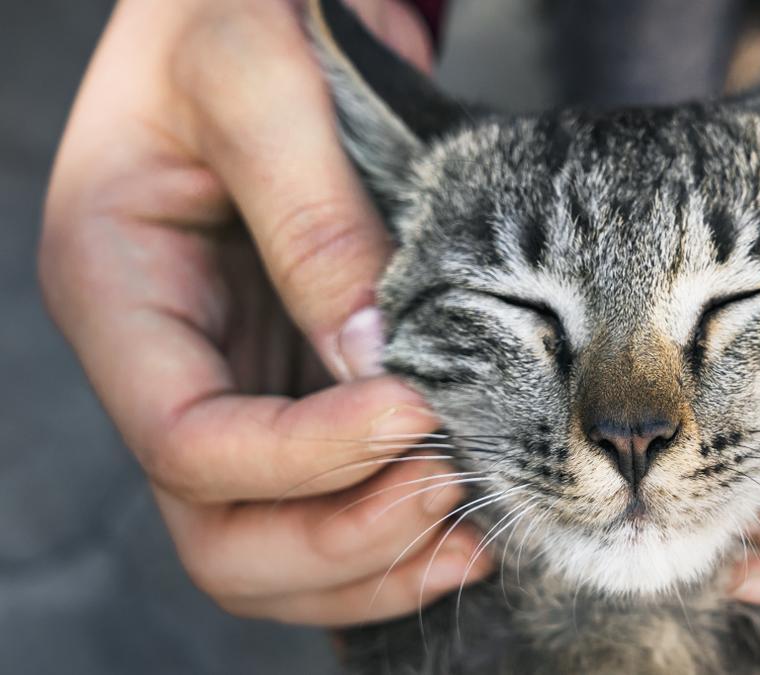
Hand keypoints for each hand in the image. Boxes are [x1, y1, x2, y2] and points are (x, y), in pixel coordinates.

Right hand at [40, 0, 489, 624]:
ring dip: (371, 560)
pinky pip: (328, 500)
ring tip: (473, 527)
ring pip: (271, 542)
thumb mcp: (256, 76)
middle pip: (219, 530)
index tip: (418, 413)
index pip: (187, 440)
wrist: (255, 0)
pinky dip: (393, 533)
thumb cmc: (231, 7)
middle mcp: (168, 360)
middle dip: (337, 538)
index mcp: (117, 290)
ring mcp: (235, 382)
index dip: (303, 458)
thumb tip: (373, 360)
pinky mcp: (297, 383)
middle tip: (451, 492)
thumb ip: (308, 215)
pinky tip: (467, 520)